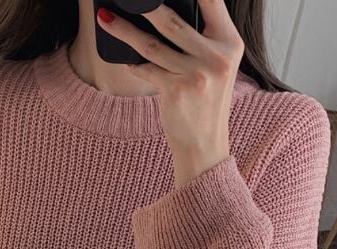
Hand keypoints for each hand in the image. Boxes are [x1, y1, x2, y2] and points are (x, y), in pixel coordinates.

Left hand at [96, 0, 244, 187]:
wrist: (205, 146)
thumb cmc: (206, 104)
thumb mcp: (217, 67)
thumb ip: (202, 40)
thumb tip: (164, 13)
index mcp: (230, 43)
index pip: (211, 1)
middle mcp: (217, 56)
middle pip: (172, 20)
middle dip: (144, 4)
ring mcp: (196, 74)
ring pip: (151, 44)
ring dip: (124, 30)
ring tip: (106, 19)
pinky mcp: (176, 91)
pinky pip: (147, 69)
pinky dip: (134, 64)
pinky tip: (125, 60)